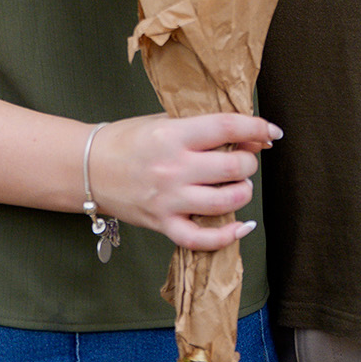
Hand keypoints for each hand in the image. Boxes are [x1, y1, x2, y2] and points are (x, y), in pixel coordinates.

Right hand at [89, 112, 278, 251]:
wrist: (89, 168)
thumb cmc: (128, 140)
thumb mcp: (163, 122)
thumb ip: (202, 127)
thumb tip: (248, 134)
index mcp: (173, 135)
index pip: (226, 127)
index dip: (256, 127)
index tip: (272, 131)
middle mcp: (173, 168)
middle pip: (233, 167)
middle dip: (248, 162)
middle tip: (243, 159)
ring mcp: (168, 200)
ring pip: (226, 202)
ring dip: (242, 192)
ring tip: (237, 186)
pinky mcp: (162, 224)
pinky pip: (202, 239)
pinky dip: (228, 236)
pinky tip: (241, 226)